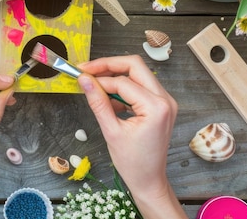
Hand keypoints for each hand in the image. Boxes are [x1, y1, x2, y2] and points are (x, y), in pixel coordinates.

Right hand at [77, 55, 185, 218]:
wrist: (149, 181)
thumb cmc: (132, 162)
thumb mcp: (111, 131)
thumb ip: (98, 102)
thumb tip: (84, 80)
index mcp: (156, 107)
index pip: (123, 81)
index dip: (99, 78)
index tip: (81, 77)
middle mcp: (165, 99)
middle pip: (135, 66)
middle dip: (109, 65)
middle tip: (87, 70)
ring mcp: (165, 101)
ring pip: (138, 74)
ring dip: (115, 76)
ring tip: (95, 87)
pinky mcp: (161, 105)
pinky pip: (141, 86)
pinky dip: (123, 88)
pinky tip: (109, 99)